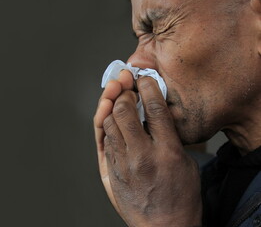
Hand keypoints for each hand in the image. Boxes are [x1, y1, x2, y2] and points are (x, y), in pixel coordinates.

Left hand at [94, 76, 201, 226]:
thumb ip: (170, 137)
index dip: (148, 88)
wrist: (163, 226)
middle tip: (126, 87)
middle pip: (124, 112)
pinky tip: (112, 118)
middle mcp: (142, 156)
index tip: (144, 79)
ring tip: (117, 97)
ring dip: (111, 106)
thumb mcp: (186, 163)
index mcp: (167, 152)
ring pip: (108, 123)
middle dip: (123, 94)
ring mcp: (123, 163)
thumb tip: (154, 113)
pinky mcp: (111, 170)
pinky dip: (106, 124)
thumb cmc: (179, 197)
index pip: (155, 109)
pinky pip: (104, 139)